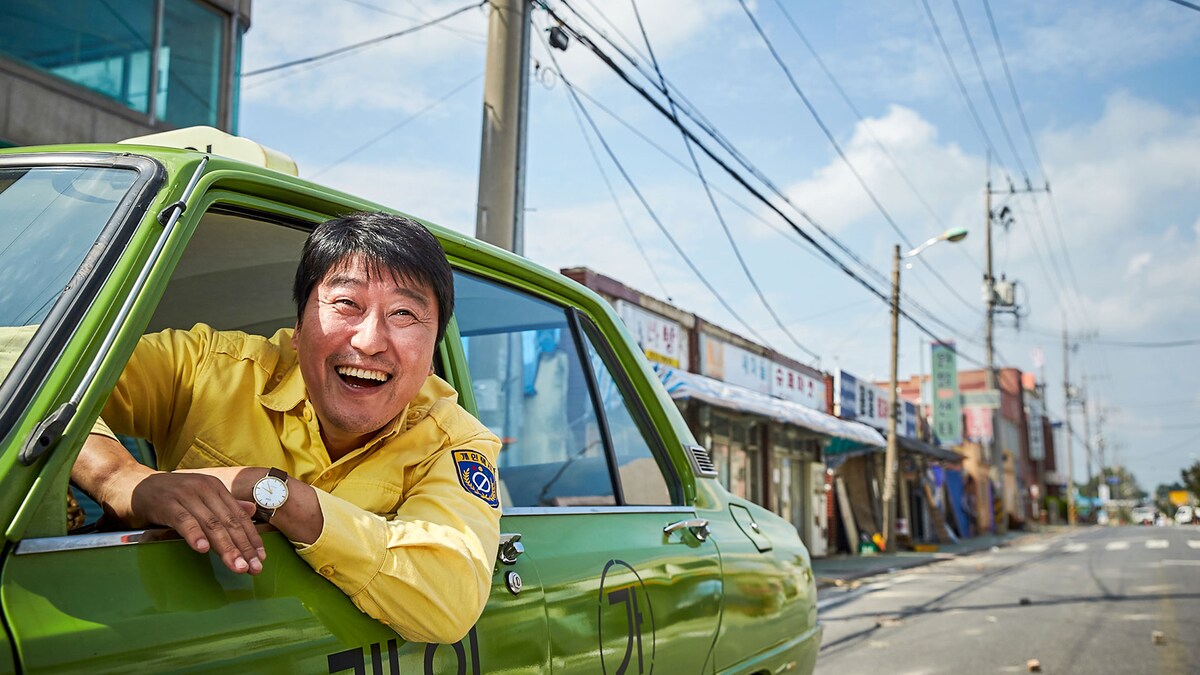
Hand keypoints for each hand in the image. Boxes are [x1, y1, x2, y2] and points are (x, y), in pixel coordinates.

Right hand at [130, 470, 264, 574]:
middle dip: (244, 547)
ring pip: (211, 524)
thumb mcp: (198, 497)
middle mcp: (204, 489)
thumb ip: (224, 504)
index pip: (239, 516)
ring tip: (237, 566)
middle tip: (254, 568)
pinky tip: (202, 550)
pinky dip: (194, 535)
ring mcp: (185, 495)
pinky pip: (183, 521)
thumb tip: (251, 510)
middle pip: (228, 522)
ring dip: (226, 547)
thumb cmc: (166, 495)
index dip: (252, 538)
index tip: (261, 558)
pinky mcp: (166, 503)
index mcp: (215, 488)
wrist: (129, 483)